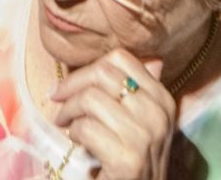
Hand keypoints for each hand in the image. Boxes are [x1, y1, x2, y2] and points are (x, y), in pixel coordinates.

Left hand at [52, 51, 176, 179]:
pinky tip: (77, 143)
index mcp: (163, 99)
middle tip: (57, 100)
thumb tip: (149, 59)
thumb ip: (139, 91)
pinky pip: (86, 129)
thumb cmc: (136, 159)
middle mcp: (158, 114)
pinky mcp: (127, 161)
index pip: (121, 59)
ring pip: (90, 99)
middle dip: (71, 85)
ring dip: (69, 112)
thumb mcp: (145, 122)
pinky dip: (74, 134)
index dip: (88, 67)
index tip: (70, 83)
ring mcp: (144, 137)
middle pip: (102, 74)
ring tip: (66, 124)